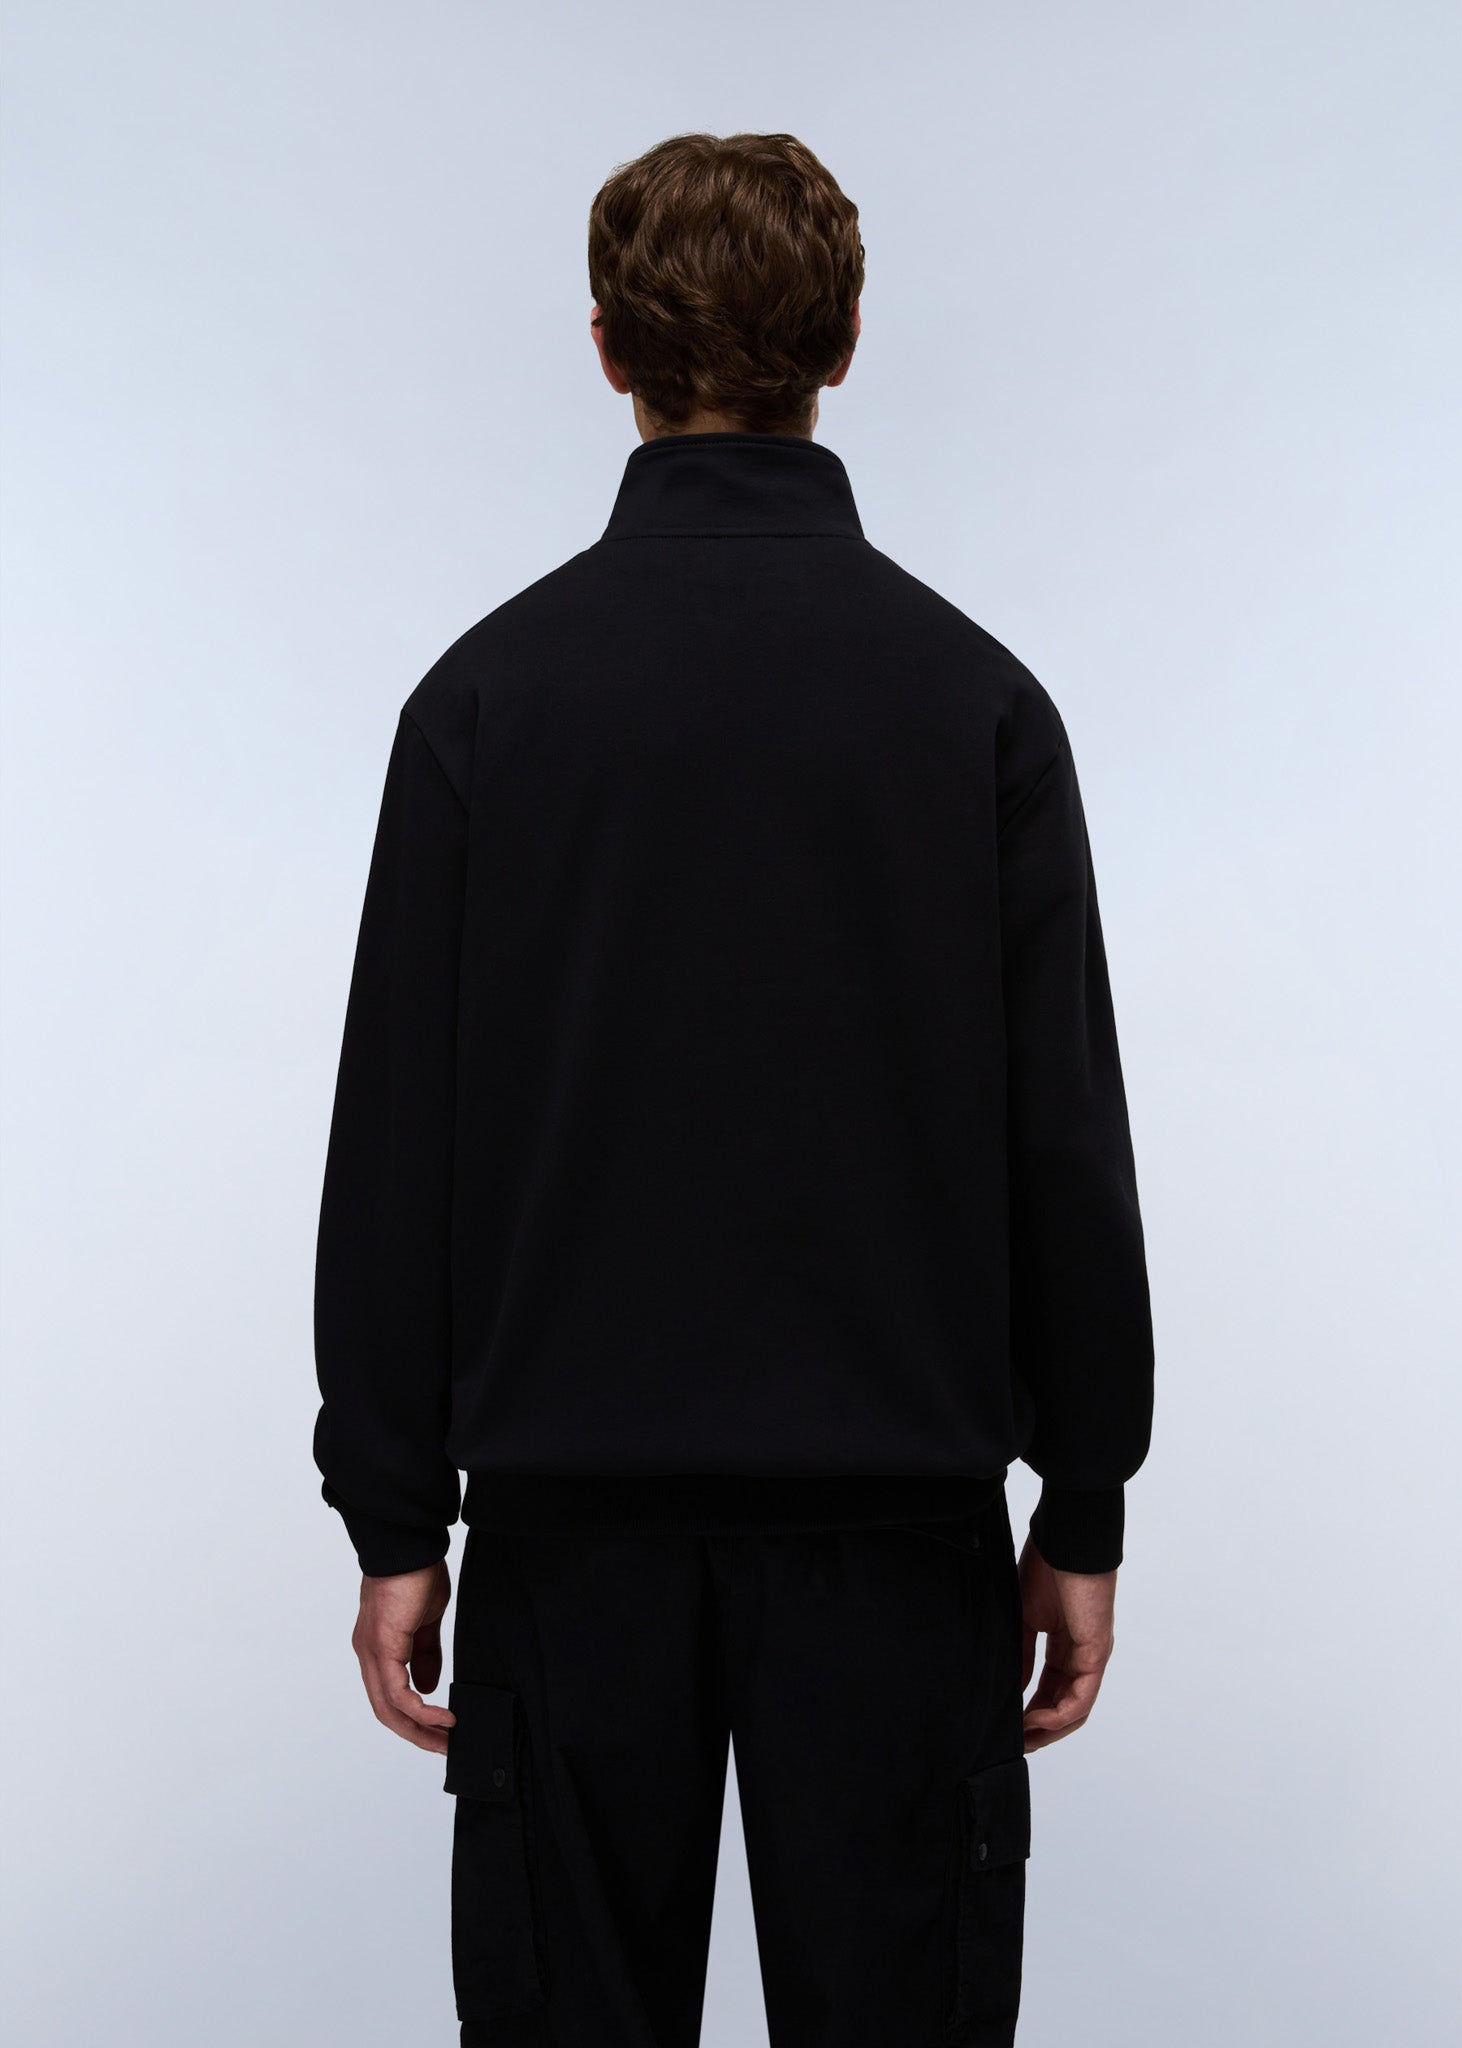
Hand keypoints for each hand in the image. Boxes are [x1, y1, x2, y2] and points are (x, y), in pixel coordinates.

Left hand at [351, 1558, 456, 1753]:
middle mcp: (369, 1655)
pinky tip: (444, 1716)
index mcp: (378, 1648)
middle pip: (387, 1712)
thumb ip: (426, 1654)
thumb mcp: (426, 1621)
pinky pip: (399, 1694)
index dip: (412, 1719)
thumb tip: (429, 1686)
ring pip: (389, 1709)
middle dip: (417, 1735)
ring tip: (447, 1739)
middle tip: (445, 1748)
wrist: (408, 1546)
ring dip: (419, 1730)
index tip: (439, 1732)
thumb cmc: (416, 1574)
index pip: (389, 1697)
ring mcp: (372, 1653)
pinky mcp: (383, 1648)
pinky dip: (421, 1711)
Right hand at [1017, 1536, 1116, 1752]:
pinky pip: (1082, 1696)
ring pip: (1076, 1708)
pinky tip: (1036, 1720)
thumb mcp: (1025, 1617)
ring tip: (1024, 1740)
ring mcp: (1092, 1655)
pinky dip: (1060, 1714)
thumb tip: (1016, 1687)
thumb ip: (1022, 1653)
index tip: (1008, 1725)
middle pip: (1065, 1704)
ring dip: (1051, 1729)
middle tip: (1015, 1744)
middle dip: (1040, 1728)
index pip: (1050, 1688)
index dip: (1030, 1709)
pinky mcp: (1097, 1652)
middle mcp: (1083, 1654)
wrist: (1067, 1540)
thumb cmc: (1047, 1567)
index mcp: (1066, 1643)